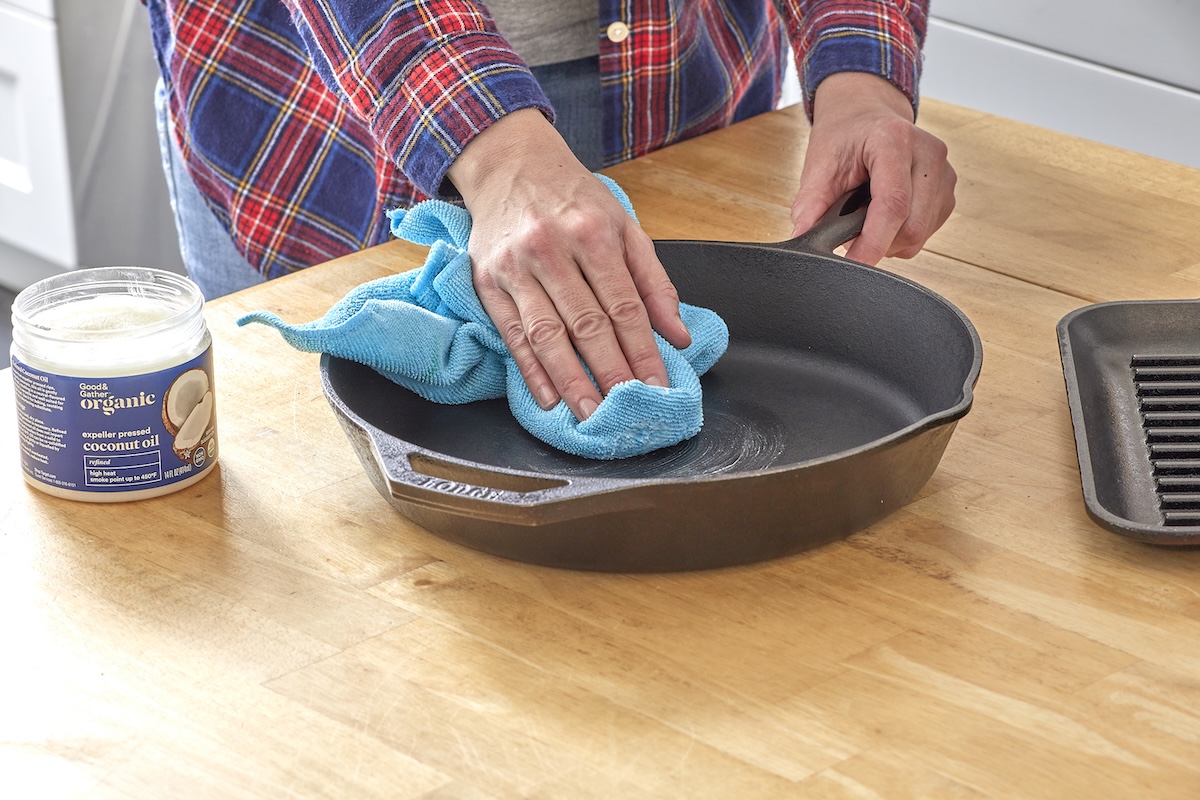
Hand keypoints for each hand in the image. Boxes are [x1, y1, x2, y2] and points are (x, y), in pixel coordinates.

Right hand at [447, 109, 691, 420]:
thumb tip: (678, 335)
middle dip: (611, 373)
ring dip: (570, 380)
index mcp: (593, 233)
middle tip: (627, 411)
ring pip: (547, 335)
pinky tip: (547, 397)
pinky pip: (511, 333)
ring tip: (589, 414)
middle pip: (587, 324)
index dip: (643, 351)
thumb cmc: (573, 197)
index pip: (625, 306)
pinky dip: (529, 370)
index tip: (657, 386)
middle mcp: (552, 250)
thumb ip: (653, 281)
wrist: (510, 162)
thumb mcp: (623, 225)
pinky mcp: (487, 280)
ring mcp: (516, 266)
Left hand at [790, 72, 955, 263]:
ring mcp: (944, 172)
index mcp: (894, 140)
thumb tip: (803, 237)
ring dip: (889, 241)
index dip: (873, 242)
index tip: (852, 263)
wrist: (866, 117)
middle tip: (850, 234)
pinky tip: (885, 215)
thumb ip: (810, 203)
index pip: (893, 203)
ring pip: (920, 234)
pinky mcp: (948, 191)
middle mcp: (928, 153)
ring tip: (865, 217)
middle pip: (912, 225)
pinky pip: (926, 232)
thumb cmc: (845, 138)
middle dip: (878, 243)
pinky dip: (901, 236)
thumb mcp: (819, 165)